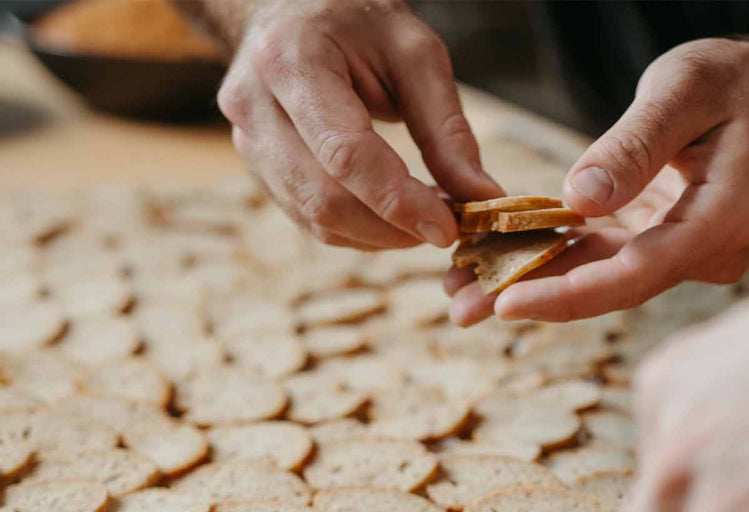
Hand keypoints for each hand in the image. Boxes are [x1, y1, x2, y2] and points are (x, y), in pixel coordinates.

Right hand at [217, 0, 500, 249]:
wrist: (289, 11)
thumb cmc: (355, 22)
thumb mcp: (413, 54)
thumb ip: (446, 129)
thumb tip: (482, 198)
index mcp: (292, 61)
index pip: (346, 154)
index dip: (399, 202)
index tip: (448, 228)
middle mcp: (255, 104)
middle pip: (327, 199)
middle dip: (392, 227)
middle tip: (443, 227)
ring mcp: (249, 141)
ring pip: (316, 220)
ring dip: (378, 235)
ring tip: (421, 219)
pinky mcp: (257, 168)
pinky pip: (310, 220)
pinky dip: (358, 231)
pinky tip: (389, 217)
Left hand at [447, 36, 748, 324]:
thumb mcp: (689, 89)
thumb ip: (635, 145)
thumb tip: (578, 198)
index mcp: (717, 226)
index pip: (632, 276)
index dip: (566, 294)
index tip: (506, 301)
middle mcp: (704, 256)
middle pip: (608, 289)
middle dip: (532, 297)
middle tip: (460, 308)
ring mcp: (687, 257)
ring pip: (604, 279)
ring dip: (537, 284)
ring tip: (464, 291)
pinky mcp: (670, 246)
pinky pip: (611, 260)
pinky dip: (560, 260)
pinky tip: (505, 262)